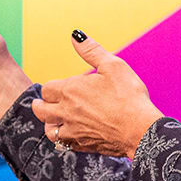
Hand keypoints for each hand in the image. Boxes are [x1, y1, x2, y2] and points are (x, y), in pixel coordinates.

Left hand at [33, 32, 161, 156]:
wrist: (140, 130)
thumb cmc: (129, 96)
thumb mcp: (113, 66)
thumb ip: (91, 50)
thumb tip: (75, 35)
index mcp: (71, 90)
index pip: (47, 88)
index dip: (52, 87)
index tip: (59, 87)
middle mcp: (66, 111)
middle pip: (40, 109)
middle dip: (41, 104)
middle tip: (45, 102)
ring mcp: (72, 131)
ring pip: (48, 129)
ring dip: (49, 123)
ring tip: (54, 119)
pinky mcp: (81, 146)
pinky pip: (62, 144)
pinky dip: (62, 139)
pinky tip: (69, 134)